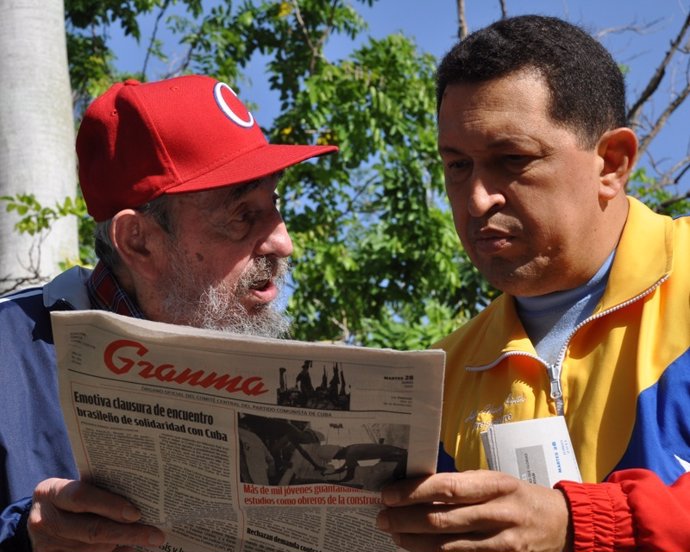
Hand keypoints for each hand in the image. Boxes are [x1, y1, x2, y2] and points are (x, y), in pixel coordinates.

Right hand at [28, 478, 165, 551]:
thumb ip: (98, 492)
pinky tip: (128, 549)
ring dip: (121, 545)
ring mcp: (45, 544)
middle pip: (91, 530)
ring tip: (146, 540)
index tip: (136, 513)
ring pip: (91, 549)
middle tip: (156, 535)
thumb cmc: (67, 498)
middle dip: (128, 533)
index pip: (82, 497)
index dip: (111, 506)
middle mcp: (45, 519)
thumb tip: (140, 501)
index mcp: (51, 492)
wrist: (39, 519)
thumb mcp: (74, 487)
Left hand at [376, 470, 571, 551]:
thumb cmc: (519, 498)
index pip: (447, 488)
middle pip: (442, 520)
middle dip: (405, 520)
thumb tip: (416, 488)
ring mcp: (502, 544)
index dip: (413, 492)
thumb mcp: (495, 482)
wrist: (562, 525)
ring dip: (415, 543)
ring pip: (447, 547)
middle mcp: (499, 513)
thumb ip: (462, 486)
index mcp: (495, 485)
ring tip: (395, 535)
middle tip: (382, 518)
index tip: (388, 494)